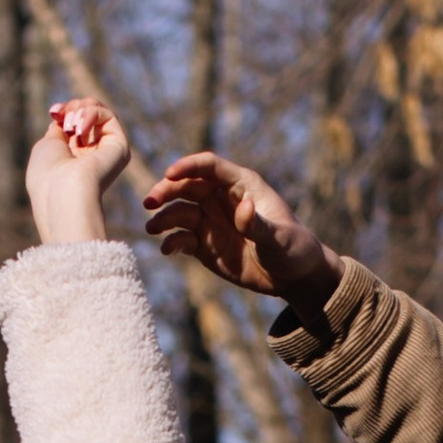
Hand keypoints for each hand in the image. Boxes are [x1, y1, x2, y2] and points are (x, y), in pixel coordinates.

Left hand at [27, 97, 131, 242]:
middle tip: (65, 119)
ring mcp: (106, 151)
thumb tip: (70, 116)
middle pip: (88, 113)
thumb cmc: (48, 174)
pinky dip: (92, 114)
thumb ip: (60, 128)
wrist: (62, 193)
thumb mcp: (47, 144)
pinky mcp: (120, 148)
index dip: (65, 110)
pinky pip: (109, 116)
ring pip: (100, 112)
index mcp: (72, 157)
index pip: (74, 121)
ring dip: (82, 110)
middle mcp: (91, 155)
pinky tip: (80, 130)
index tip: (54, 112)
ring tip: (72, 126)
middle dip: (74, 107)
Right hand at [141, 149, 340, 311]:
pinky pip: (181, 239)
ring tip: (152, 228)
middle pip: (187, 186)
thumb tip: (242, 207)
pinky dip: (171, 242)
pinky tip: (167, 249)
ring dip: (163, 217)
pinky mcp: (203, 245)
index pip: (209, 167)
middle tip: (150, 201)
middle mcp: (221, 199)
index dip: (188, 166)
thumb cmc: (292, 248)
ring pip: (179, 212)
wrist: (292, 276)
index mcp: (241, 185)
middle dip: (166, 190)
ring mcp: (210, 222)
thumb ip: (258, 224)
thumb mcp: (279, 237)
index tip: (170, 174)